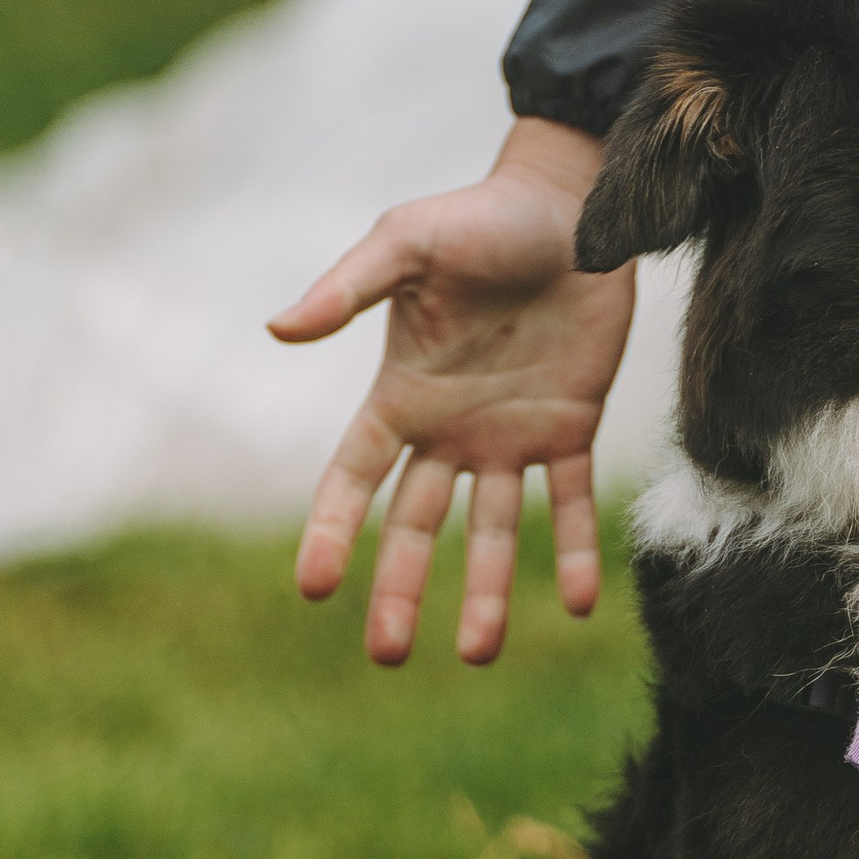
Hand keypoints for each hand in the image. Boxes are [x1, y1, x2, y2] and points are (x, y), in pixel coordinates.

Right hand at [268, 118, 632, 667]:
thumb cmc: (479, 218)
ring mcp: (510, 434)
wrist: (570, 205)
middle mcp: (450, 428)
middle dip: (401, 589)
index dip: (330, 530)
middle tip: (389, 653)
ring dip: (487, 592)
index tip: (311, 587)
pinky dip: (575, 552)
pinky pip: (569, 502)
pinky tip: (581, 602)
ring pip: (493, 532)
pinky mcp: (570, 426)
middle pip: (416, 525)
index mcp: (401, 394)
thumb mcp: (406, 242)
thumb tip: (277, 328)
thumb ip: (348, 287)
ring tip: (480, 652)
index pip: (352, 476)